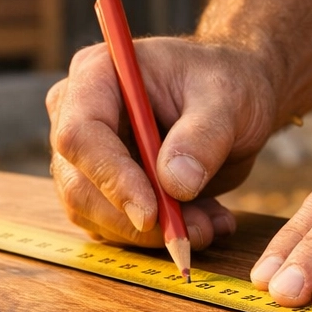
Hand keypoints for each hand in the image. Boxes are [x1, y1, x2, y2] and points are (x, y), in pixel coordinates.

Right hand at [47, 36, 281, 247]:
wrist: (234, 100)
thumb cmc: (227, 82)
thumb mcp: (228, 100)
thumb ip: (202, 137)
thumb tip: (175, 185)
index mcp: (97, 76)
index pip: (79, 135)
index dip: (110, 178)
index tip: (150, 213)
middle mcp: (78, 116)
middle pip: (78, 184)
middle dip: (133, 220)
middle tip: (191, 232)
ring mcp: (87, 157)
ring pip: (95, 215)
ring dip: (153, 234)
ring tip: (210, 224)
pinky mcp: (103, 189)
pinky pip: (117, 228)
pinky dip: (160, 235)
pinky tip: (205, 220)